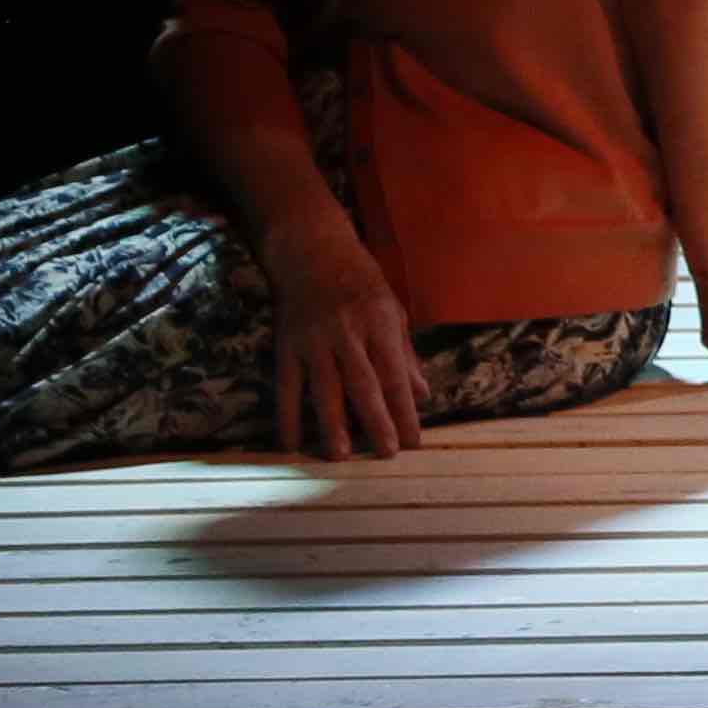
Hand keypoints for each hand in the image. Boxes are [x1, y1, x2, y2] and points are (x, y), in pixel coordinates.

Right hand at [260, 215, 429, 460]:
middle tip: (385, 454)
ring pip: (324, 388)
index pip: (395, 375)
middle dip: (376, 421)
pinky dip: (287, 416)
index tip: (414, 442)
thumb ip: (405, 355)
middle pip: (363, 384)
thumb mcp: (393, 310)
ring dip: (331, 424)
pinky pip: (286, 387)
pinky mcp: (286, 346)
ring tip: (339, 456)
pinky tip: (290, 443)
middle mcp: (347, 333)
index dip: (405, 410)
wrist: (312, 250)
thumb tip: (422, 395)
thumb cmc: (361, 281)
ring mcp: (313, 341)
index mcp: (380, 324)